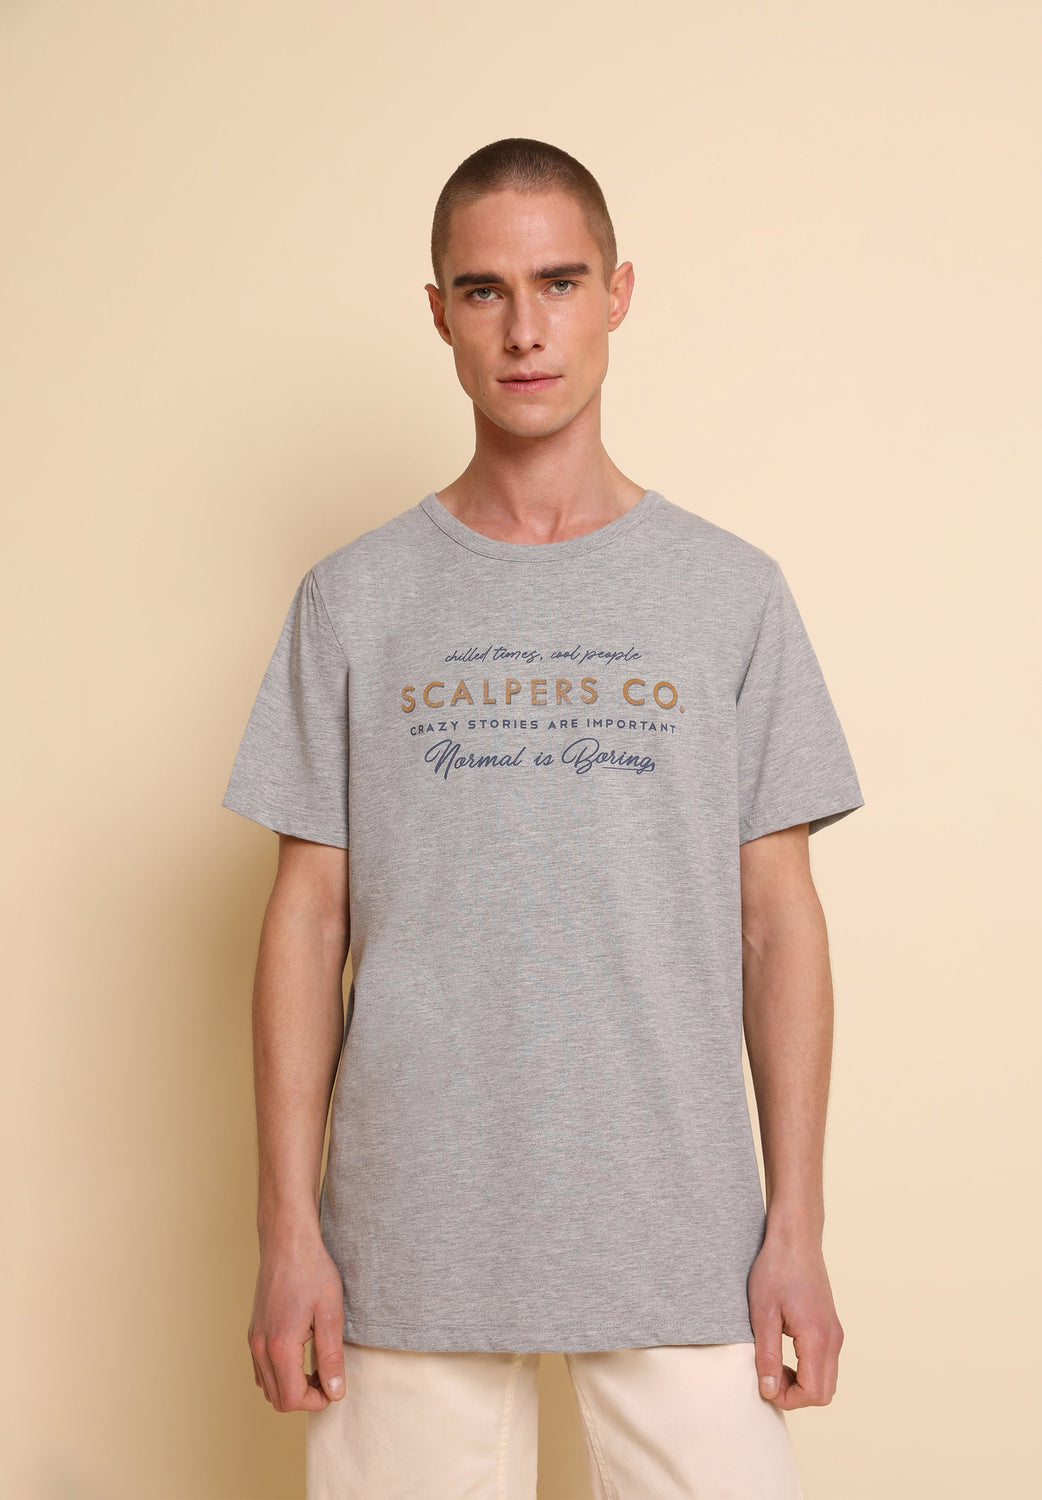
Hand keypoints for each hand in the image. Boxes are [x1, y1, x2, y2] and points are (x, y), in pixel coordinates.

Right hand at [247, 1232, 346, 1412]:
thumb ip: (332, 1357)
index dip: (316, 1401)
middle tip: (328, 1378)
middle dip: (305, 1397)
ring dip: (291, 1387)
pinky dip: (279, 1375)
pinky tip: (300, 1357)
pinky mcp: (254, 1332)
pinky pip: (261, 1370)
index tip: (334, 1387)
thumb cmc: (312, 1272)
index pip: (292, 1398)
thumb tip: (335, 1393)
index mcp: (280, 1346)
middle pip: (277, 1399)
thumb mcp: (331, 1313)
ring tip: (316, 1368)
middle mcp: (260, 1347)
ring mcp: (254, 1340)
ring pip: (267, 1387)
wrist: (287, 1242)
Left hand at [747, 1229, 843, 1408]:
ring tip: (775, 1363)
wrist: (795, 1238)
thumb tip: (770, 1391)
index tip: (765, 1384)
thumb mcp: (763, 1314)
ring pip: (827, 1379)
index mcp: (817, 1338)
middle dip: (796, 1395)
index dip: (788, 1399)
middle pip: (824, 1393)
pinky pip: (826, 1362)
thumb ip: (767, 1356)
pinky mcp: (831, 1326)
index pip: (813, 1393)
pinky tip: (784, 1352)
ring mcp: (835, 1332)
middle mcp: (833, 1339)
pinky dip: (808, 1369)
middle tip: (769, 1375)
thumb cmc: (776, 1270)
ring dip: (802, 1382)